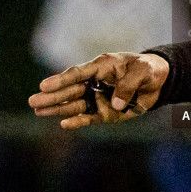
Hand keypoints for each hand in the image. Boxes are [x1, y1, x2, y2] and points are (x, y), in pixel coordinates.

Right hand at [28, 52, 169, 127]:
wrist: (158, 81)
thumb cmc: (146, 69)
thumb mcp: (141, 72)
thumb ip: (128, 85)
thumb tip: (114, 104)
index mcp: (100, 67)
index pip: (77, 73)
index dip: (60, 79)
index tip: (44, 85)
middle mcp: (94, 83)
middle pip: (69, 91)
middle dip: (51, 97)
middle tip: (32, 101)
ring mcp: (98, 98)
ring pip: (74, 105)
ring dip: (57, 109)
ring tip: (38, 111)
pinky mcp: (105, 113)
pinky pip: (89, 118)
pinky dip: (77, 122)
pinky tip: (64, 124)